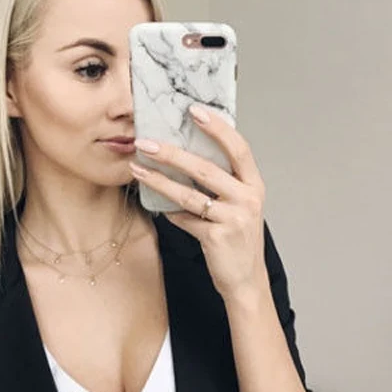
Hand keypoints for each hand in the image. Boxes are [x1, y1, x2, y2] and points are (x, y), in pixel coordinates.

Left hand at [129, 105, 268, 301]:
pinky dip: (171, 213)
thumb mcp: (239, 207)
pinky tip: (160, 209)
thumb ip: (222, 184)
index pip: (238, 148)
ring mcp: (233, 218)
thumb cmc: (238, 240)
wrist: (246, 280)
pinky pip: (185, 219)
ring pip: (188, 193)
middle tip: (146, 142)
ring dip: (159, 180)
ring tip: (137, 168)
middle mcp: (247, 198)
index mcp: (254, 185)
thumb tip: (186, 158)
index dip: (218, 128)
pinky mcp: (216, 237)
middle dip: (172, 153)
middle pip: (205, 168)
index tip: (194, 110)